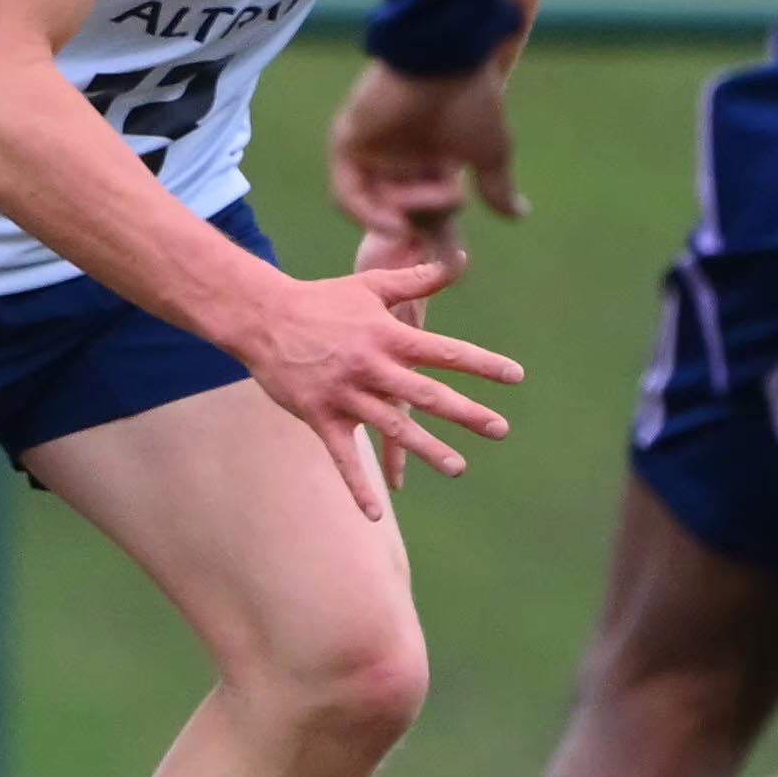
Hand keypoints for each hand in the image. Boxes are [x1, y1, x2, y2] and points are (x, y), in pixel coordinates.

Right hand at [240, 250, 522, 521]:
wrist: (262, 318)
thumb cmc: (321, 300)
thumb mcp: (369, 286)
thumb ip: (414, 281)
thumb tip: (455, 264)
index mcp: (387, 335)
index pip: (444, 352)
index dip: (481, 364)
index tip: (515, 376)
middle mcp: (370, 366)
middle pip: (425, 394)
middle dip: (466, 412)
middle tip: (500, 429)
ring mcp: (344, 395)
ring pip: (391, 427)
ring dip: (426, 449)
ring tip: (459, 467)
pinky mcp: (319, 417)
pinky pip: (342, 457)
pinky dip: (358, 486)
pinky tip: (376, 512)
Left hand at [327, 57, 524, 260]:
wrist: (446, 58)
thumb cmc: (471, 100)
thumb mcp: (491, 152)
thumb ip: (497, 187)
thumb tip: (519, 215)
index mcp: (433, 164)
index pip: (434, 216)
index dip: (444, 243)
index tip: (456, 267)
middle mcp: (400, 162)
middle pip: (405, 217)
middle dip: (426, 233)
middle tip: (445, 242)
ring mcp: (373, 154)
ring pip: (380, 208)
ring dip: (407, 215)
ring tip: (431, 202)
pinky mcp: (349, 144)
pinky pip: (347, 193)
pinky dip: (368, 212)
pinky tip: (394, 220)